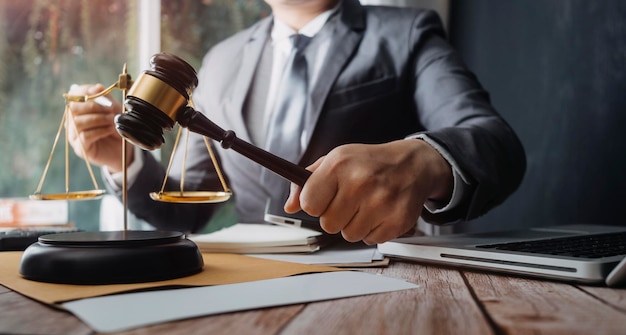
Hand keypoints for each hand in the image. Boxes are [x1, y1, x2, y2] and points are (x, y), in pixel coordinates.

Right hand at [66, 84, 132, 172]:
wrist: (124, 150)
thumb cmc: (116, 127)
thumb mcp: (113, 110)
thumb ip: (105, 98)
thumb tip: (97, 87)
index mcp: (78, 109)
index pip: (73, 95)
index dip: (85, 91)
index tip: (99, 90)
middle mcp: (72, 121)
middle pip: (73, 108)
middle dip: (93, 106)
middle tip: (110, 109)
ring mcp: (74, 136)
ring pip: (78, 122)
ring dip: (98, 119)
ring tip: (112, 121)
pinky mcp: (81, 149)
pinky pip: (85, 136)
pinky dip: (100, 131)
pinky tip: (110, 129)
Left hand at [284, 139, 452, 244]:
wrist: (413, 164)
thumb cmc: (369, 163)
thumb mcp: (335, 160)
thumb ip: (307, 182)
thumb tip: (290, 206)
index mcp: (339, 164)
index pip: (309, 204)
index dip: (316, 204)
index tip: (325, 198)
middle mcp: (360, 182)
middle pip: (328, 224)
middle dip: (336, 216)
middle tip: (350, 201)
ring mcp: (381, 203)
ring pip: (349, 235)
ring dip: (355, 225)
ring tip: (367, 205)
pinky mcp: (398, 220)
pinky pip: (371, 240)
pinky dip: (373, 230)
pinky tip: (381, 212)